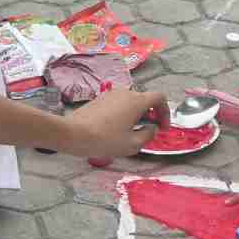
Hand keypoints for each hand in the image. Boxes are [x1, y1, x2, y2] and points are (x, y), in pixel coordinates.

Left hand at [52, 87, 166, 160]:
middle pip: (145, 99)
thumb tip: (152, 128)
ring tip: (130, 132)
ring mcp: (111, 94)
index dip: (165, 112)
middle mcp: (126, 93)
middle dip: (150, 115)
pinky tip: (115, 129)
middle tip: (147, 131)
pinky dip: (123, 114)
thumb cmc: (105, 139)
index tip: (161, 127)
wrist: (73, 133)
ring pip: (131, 102)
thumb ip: (148, 135)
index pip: (160, 98)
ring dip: (136, 114)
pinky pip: (118, 104)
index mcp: (137, 101)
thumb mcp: (132, 144)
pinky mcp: (100, 99)